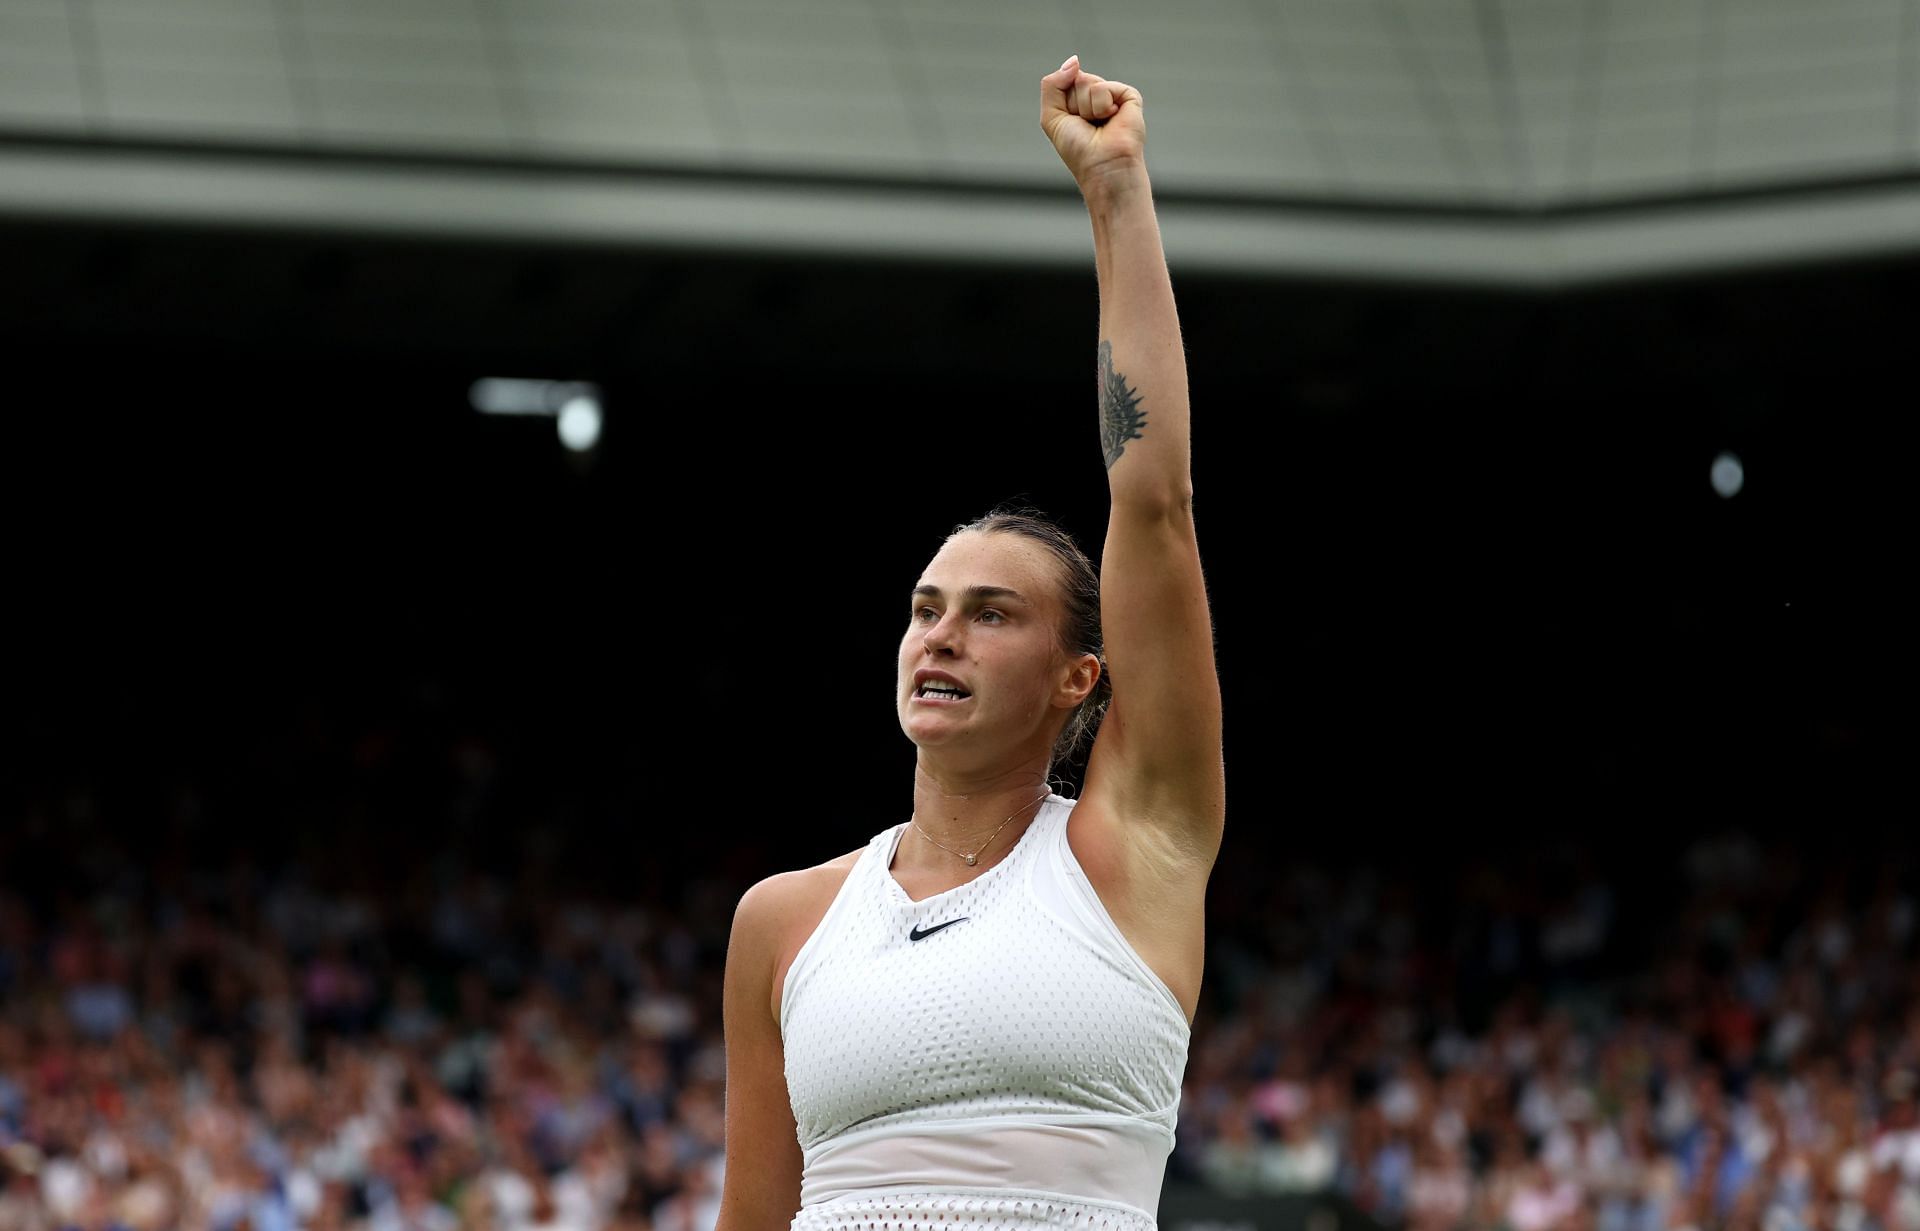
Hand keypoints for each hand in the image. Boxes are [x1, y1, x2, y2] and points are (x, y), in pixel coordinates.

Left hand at [1039, 55, 1145, 192]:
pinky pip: (1104, 87)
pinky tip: (1112, 119)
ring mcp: (1113, 96)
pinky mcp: (1129, 96)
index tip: (1073, 125)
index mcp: (1079, 101)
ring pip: (1087, 82)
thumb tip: (1074, 60)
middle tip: (1087, 125)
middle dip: (1074, 105)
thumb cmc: (1079, 150)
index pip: (1064, 81)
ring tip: (1100, 125)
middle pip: (1075, 79)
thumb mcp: (1052, 117)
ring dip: (1087, 108)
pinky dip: (1102, 106)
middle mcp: (1096, 96)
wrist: (1103, 167)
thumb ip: (1052, 84)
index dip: (1063, 104)